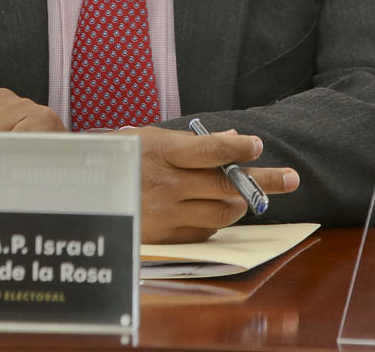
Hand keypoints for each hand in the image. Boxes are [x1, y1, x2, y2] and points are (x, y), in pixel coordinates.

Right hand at [126, 125, 299, 243]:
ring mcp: (166, 212)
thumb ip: (193, 142)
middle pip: (226, 184)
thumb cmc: (122, 157)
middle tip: (290, 179)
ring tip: (247, 195)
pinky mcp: (164, 236)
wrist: (84, 191)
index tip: (257, 145)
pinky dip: (215, 220)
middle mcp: (167, 183)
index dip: (239, 148)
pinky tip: (212, 210)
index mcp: (163, 152)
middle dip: (264, 181)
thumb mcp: (151, 138)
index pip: (211, 150)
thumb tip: (234, 138)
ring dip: (240, 202)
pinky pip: (204, 231)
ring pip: (221, 212)